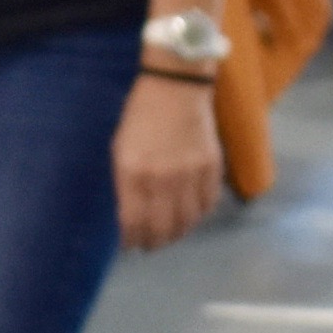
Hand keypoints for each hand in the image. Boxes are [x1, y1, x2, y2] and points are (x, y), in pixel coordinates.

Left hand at [114, 69, 224, 250]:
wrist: (176, 87)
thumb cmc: (140, 117)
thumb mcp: (121, 150)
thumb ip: (125, 184)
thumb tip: (132, 217)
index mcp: (134, 173)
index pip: (134, 222)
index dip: (132, 239)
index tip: (131, 244)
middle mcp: (163, 179)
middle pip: (162, 229)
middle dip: (154, 242)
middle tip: (151, 245)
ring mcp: (190, 175)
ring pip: (187, 222)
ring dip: (177, 233)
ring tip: (170, 234)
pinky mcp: (212, 168)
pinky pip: (208, 205)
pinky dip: (198, 215)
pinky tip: (190, 215)